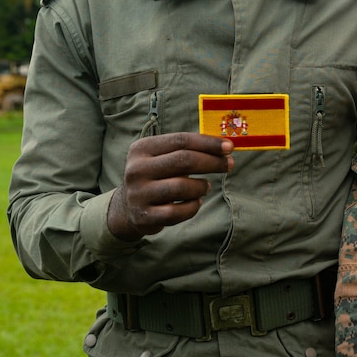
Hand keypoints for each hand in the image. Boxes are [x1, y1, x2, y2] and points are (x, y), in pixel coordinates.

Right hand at [107, 132, 233, 241]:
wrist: (127, 207)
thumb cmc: (156, 175)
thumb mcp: (163, 156)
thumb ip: (188, 149)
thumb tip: (225, 147)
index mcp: (142, 148)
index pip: (181, 140)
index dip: (208, 143)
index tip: (230, 147)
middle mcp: (136, 169)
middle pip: (184, 161)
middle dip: (212, 162)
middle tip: (229, 165)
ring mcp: (138, 194)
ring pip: (182, 187)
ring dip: (202, 186)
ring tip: (206, 186)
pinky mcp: (143, 216)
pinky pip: (177, 212)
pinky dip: (193, 207)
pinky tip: (195, 202)